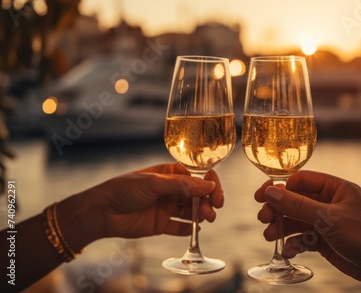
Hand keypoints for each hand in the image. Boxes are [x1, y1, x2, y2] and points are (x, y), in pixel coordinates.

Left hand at [60, 163, 223, 249]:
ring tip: (206, 219)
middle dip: (209, 201)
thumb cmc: (124, 189)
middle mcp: (171, 190)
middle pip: (199, 195)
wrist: (101, 211)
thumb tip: (209, 185)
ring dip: (202, 214)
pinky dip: (189, 229)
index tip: (216, 193)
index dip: (210, 183)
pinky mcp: (161, 224)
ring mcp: (167, 207)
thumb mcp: (155, 183)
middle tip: (214, 209)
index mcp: (170, 174)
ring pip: (192, 211)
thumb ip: (183, 185)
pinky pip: (180, 227)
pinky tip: (194, 230)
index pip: (198, 176)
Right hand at [255, 170, 360, 284]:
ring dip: (283, 228)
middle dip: (278, 210)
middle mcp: (330, 203)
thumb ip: (298, 205)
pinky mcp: (327, 242)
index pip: (301, 181)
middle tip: (264, 219)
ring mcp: (328, 223)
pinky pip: (304, 239)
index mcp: (335, 189)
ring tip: (270, 236)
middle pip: (295, 201)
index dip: (279, 187)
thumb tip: (271, 192)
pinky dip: (294, 244)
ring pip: (297, 221)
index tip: (261, 196)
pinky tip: (288, 250)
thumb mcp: (329, 218)